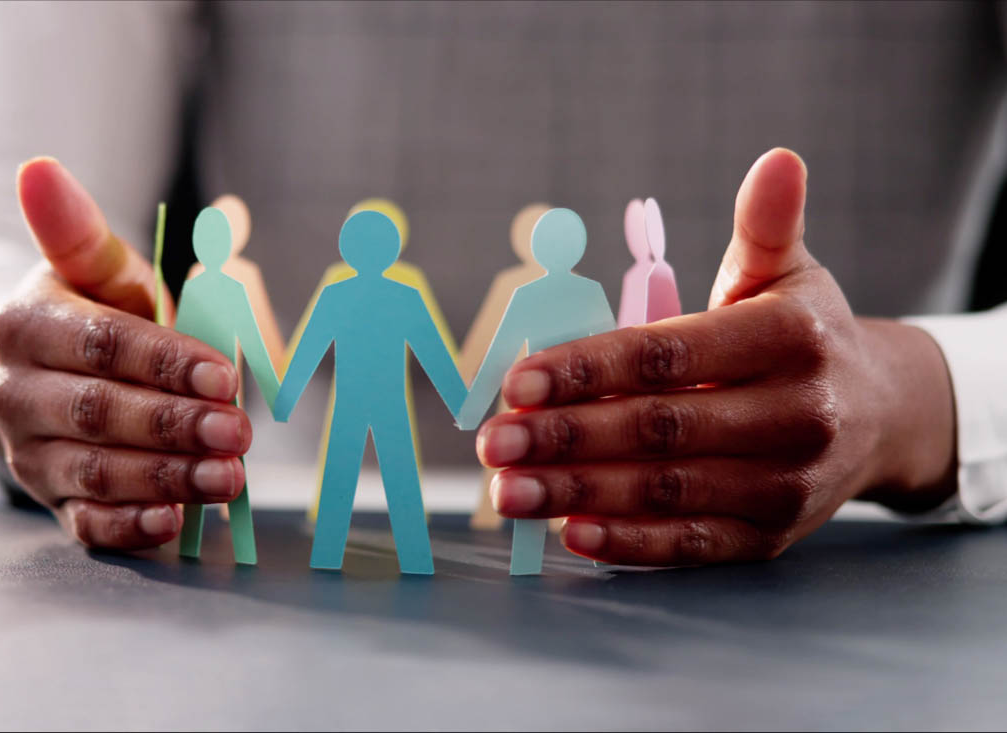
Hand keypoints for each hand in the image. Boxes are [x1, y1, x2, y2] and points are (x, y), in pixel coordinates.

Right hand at [0, 158, 249, 550]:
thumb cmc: (92, 316)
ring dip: (167, 477)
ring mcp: (28, 452)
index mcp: (26, 326)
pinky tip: (175, 522)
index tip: (224, 373)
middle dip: (174, 425)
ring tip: (229, 477)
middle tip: (238, 431)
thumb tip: (39, 168)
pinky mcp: (50, 499)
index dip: (164, 362)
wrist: (51, 373)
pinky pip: (84, 523)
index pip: (99, 344)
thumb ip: (81, 230)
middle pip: (97, 412)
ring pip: (95, 471)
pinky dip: (131, 526)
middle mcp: (13, 393)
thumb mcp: (94, 269)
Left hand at [477, 149, 956, 565]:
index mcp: (788, 341)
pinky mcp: (770, 536)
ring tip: (506, 492)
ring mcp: (785, 485)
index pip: (669, 356)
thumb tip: (777, 159)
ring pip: (665, 491)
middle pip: (660, 429)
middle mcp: (795, 417)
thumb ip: (767, 226)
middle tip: (493, 442)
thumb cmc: (807, 336)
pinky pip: (692, 544)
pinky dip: (630, 544)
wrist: (883, 417)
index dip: (589, 370)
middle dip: (567, 437)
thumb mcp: (790, 274)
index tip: (517, 381)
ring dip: (578, 494)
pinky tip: (570, 534)